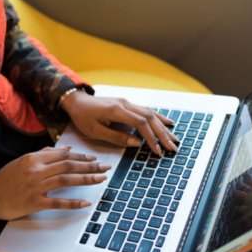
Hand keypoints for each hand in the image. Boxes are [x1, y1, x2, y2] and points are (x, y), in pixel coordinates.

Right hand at [0, 146, 110, 219]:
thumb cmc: (6, 178)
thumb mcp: (24, 160)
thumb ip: (45, 153)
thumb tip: (66, 149)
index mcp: (34, 158)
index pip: (63, 155)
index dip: (81, 157)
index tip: (94, 160)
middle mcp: (36, 170)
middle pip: (68, 166)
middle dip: (89, 166)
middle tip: (105, 168)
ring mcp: (36, 187)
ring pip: (66, 180)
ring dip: (86, 179)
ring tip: (101, 179)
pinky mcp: (34, 203)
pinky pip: (57, 202)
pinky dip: (72, 202)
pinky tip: (85, 202)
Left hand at [61, 91, 178, 155]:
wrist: (77, 102)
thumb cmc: (83, 117)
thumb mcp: (95, 131)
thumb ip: (116, 137)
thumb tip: (137, 142)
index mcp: (116, 110)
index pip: (140, 123)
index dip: (151, 137)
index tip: (157, 150)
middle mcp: (125, 104)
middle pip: (149, 118)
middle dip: (162, 134)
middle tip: (172, 148)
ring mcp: (127, 102)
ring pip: (150, 113)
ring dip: (163, 127)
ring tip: (174, 139)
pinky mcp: (127, 104)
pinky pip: (146, 110)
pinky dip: (158, 117)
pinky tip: (168, 123)